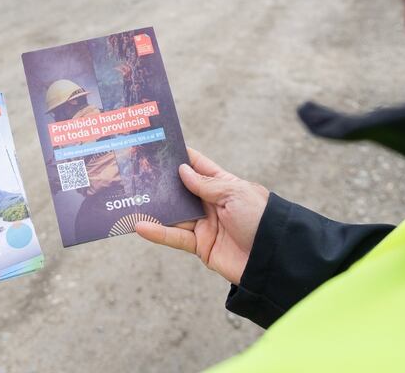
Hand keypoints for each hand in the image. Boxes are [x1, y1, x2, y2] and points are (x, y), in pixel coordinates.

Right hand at [135, 147, 268, 284]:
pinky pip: (174, 237)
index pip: (199, 166)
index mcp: (223, 185)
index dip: (181, 157)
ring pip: (173, 214)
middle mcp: (211, 203)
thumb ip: (206, 184)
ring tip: (131, 200)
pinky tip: (140, 225)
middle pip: (180, 190)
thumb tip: (182, 171)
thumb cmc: (259, 219)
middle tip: (136, 173)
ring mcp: (204, 225)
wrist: (273, 257)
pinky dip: (157, 232)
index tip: (159, 147)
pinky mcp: (200, 246)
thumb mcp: (233, 194)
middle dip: (161, 183)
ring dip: (154, 209)